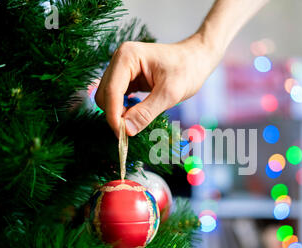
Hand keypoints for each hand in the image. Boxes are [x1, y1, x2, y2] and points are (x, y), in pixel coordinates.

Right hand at [95, 35, 220, 136]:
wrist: (197, 59)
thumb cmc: (188, 70)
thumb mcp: (170, 94)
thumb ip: (146, 112)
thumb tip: (126, 131)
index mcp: (127, 57)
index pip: (111, 91)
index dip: (114, 116)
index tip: (122, 136)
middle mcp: (120, 60)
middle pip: (104, 95)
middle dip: (115, 115)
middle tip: (131, 132)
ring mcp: (122, 68)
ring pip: (108, 98)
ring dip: (119, 113)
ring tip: (138, 122)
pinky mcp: (127, 77)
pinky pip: (117, 98)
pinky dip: (124, 110)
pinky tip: (137, 115)